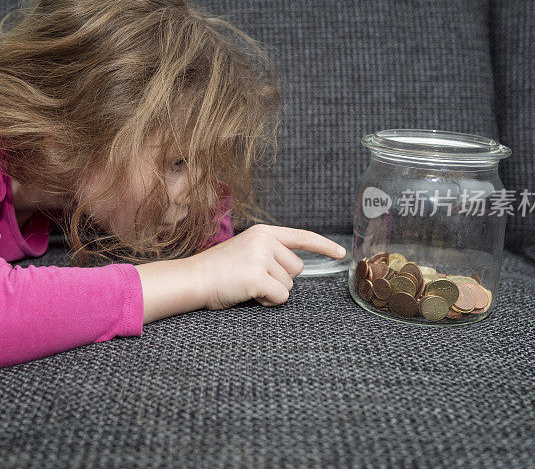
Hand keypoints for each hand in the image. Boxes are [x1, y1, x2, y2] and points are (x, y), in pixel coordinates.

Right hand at [185, 224, 346, 309]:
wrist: (192, 279)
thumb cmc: (218, 271)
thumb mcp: (246, 252)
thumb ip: (269, 253)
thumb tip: (294, 268)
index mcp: (263, 233)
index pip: (301, 237)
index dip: (323, 246)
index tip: (341, 253)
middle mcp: (264, 241)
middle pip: (297, 268)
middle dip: (280, 279)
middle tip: (252, 278)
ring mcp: (261, 257)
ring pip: (289, 285)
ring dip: (271, 292)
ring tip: (246, 285)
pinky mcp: (257, 276)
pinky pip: (280, 297)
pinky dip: (268, 301)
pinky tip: (249, 295)